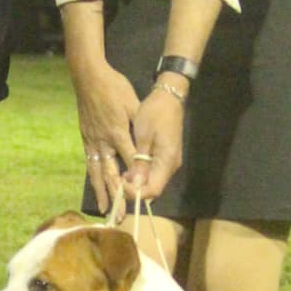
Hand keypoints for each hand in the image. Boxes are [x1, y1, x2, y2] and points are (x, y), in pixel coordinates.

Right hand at [72, 60, 142, 214]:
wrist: (88, 77)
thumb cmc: (114, 87)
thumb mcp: (131, 104)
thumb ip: (137, 128)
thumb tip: (145, 148)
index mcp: (117, 131)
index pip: (130, 161)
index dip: (136, 179)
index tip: (141, 196)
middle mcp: (103, 140)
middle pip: (111, 173)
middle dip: (117, 195)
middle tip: (121, 214)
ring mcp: (92, 140)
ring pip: (97, 172)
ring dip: (102, 191)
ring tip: (105, 209)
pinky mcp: (86, 138)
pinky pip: (90, 162)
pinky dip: (93, 178)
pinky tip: (96, 188)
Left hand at [118, 84, 183, 204]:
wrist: (168, 98)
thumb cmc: (154, 113)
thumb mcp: (143, 136)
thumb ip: (139, 162)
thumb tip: (135, 184)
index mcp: (167, 161)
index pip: (153, 190)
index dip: (136, 193)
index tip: (121, 185)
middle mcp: (171, 166)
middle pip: (154, 188)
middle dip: (136, 189)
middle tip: (118, 182)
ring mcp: (170, 161)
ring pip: (154, 181)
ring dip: (138, 182)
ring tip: (122, 176)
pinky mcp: (167, 156)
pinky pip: (155, 171)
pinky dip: (143, 174)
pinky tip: (130, 169)